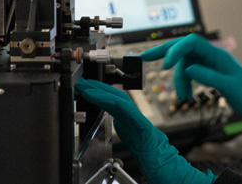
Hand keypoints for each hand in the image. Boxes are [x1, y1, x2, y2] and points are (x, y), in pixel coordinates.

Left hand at [74, 79, 215, 183]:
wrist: (159, 159)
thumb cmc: (146, 148)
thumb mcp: (128, 132)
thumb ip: (120, 121)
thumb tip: (109, 113)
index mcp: (126, 118)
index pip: (111, 100)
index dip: (98, 92)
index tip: (85, 86)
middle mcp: (131, 116)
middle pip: (115, 96)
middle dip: (98, 88)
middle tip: (83, 82)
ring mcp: (137, 120)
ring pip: (120, 102)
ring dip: (103, 94)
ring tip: (88, 89)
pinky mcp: (143, 126)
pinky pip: (130, 113)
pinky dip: (120, 105)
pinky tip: (109, 100)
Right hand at [141, 34, 241, 128]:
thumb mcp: (230, 86)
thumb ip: (209, 76)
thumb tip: (188, 68)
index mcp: (217, 54)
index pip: (191, 43)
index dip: (175, 51)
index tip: (165, 66)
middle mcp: (211, 56)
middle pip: (183, 48)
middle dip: (164, 52)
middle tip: (144, 58)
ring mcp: (208, 64)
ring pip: (184, 64)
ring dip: (179, 79)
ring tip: (184, 96)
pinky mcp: (208, 72)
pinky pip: (189, 73)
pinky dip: (185, 83)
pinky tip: (187, 94)